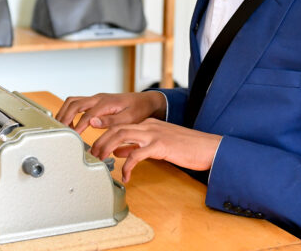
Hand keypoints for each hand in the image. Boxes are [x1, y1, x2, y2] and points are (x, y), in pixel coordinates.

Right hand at [55, 91, 166, 133]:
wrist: (145, 102)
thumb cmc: (138, 110)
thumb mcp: (129, 118)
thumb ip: (110, 121)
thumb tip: (92, 122)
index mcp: (106, 103)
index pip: (86, 115)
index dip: (78, 126)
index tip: (73, 137)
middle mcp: (98, 98)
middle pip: (74, 104)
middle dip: (64, 117)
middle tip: (60, 132)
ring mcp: (96, 98)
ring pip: (72, 101)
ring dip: (64, 112)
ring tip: (61, 127)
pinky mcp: (95, 101)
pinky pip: (76, 103)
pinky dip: (69, 111)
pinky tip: (69, 123)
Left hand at [90, 118, 221, 181]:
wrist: (208, 147)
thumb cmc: (186, 147)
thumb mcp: (158, 144)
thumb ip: (138, 145)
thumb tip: (120, 151)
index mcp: (148, 124)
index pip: (120, 126)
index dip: (104, 137)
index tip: (95, 149)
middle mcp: (149, 126)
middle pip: (117, 128)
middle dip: (101, 141)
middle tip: (93, 156)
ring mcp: (154, 134)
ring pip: (122, 135)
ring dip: (107, 148)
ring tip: (101, 162)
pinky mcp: (160, 145)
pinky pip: (137, 155)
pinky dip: (127, 166)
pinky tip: (126, 176)